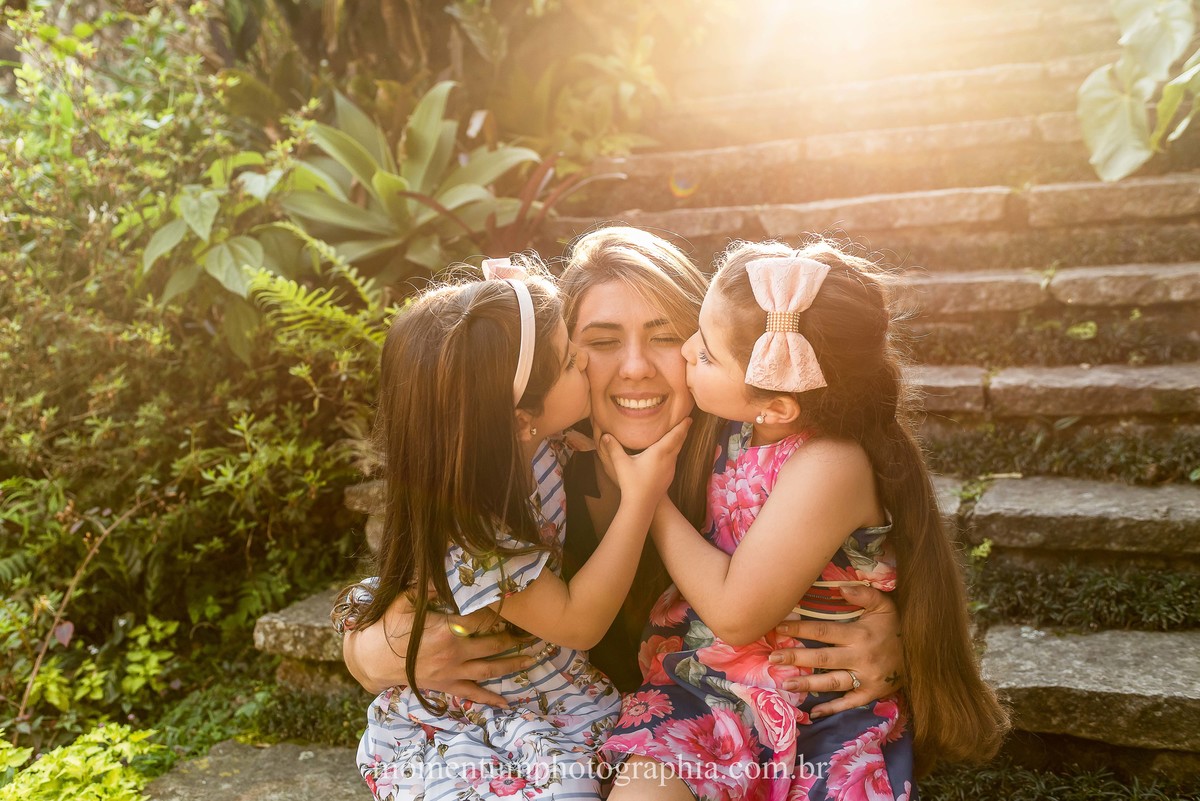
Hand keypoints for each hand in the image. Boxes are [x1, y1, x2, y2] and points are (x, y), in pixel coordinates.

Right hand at [342, 595, 534, 704]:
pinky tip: (507, 703)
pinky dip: (491, 699)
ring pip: (490, 669)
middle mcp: (454, 653)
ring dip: (512, 665)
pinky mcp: (446, 685)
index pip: (481, 619)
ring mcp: (452, 672)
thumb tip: (445, 569)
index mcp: (447, 630)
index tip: (512, 603)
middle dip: (515, 638)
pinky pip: (473, 693)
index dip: (498, 612)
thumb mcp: (403, 600)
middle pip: (493, 645)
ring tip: (532, 660)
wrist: (371, 659)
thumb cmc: (387, 627)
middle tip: (535, 633)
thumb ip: (426, 585)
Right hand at [595, 418, 690, 502]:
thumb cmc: (632, 483)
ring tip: (679, 434)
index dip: (682, 426)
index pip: (674, 435)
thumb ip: (613, 448)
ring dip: (679, 442)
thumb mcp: (621, 464)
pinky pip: (674, 460)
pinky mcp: (669, 477)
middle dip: (683, 431)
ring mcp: (670, 469)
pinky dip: (674, 452)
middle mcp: (668, 459)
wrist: (642, 505)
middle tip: (687, 422)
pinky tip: (668, 454)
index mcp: (659, 452)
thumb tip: (605, 435)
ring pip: (677, 452)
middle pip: (679, 442)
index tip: (688, 418)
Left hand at [768, 584, 902, 717]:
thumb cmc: (897, 626)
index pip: (823, 630)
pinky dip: (832, 708)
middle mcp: (861, 657)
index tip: (778, 628)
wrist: (923, 653)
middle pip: (822, 658)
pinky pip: (849, 703)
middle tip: (772, 659)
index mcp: (860, 634)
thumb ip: (863, 594)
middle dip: (795, 657)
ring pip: (832, 682)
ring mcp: (866, 678)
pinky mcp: (872, 693)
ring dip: (807, 683)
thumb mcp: (884, 605)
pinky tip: (813, 711)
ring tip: (785, 683)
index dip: (799, 629)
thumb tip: (840, 587)